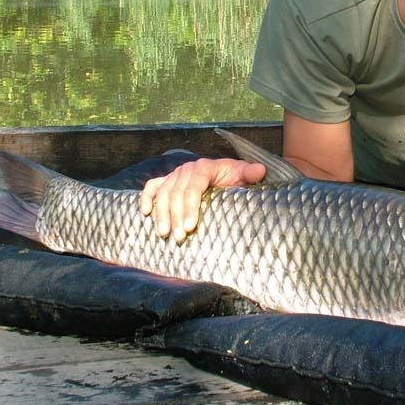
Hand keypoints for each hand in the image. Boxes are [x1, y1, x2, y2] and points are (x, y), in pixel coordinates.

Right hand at [139, 158, 265, 242]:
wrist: (225, 173)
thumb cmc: (234, 178)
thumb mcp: (242, 175)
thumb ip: (249, 173)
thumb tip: (260, 170)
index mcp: (204, 167)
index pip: (193, 186)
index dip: (190, 206)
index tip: (190, 226)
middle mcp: (186, 169)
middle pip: (176, 193)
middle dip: (176, 217)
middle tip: (179, 238)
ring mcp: (174, 175)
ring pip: (163, 194)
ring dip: (161, 214)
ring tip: (164, 234)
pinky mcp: (166, 181)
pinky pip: (152, 187)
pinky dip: (146, 198)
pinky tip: (144, 214)